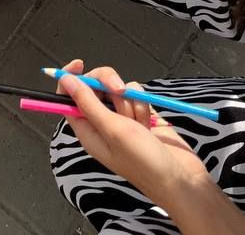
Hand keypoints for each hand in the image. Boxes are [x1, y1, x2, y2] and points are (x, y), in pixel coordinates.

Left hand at [57, 61, 208, 211]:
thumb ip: (87, 102)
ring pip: (118, 89)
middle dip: (108, 84)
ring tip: (140, 123)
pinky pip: (136, 94)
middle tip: (120, 90)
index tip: (79, 64)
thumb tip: (63, 79)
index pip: (68, 98)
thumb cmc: (143, 161)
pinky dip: (143, 104)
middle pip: (95, 87)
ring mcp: (123, 119)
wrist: (181, 179)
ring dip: (130, 101)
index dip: (70, 79)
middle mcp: (102, 123)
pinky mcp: (141, 114)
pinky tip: (150, 122)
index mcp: (87, 129)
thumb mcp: (112, 130)